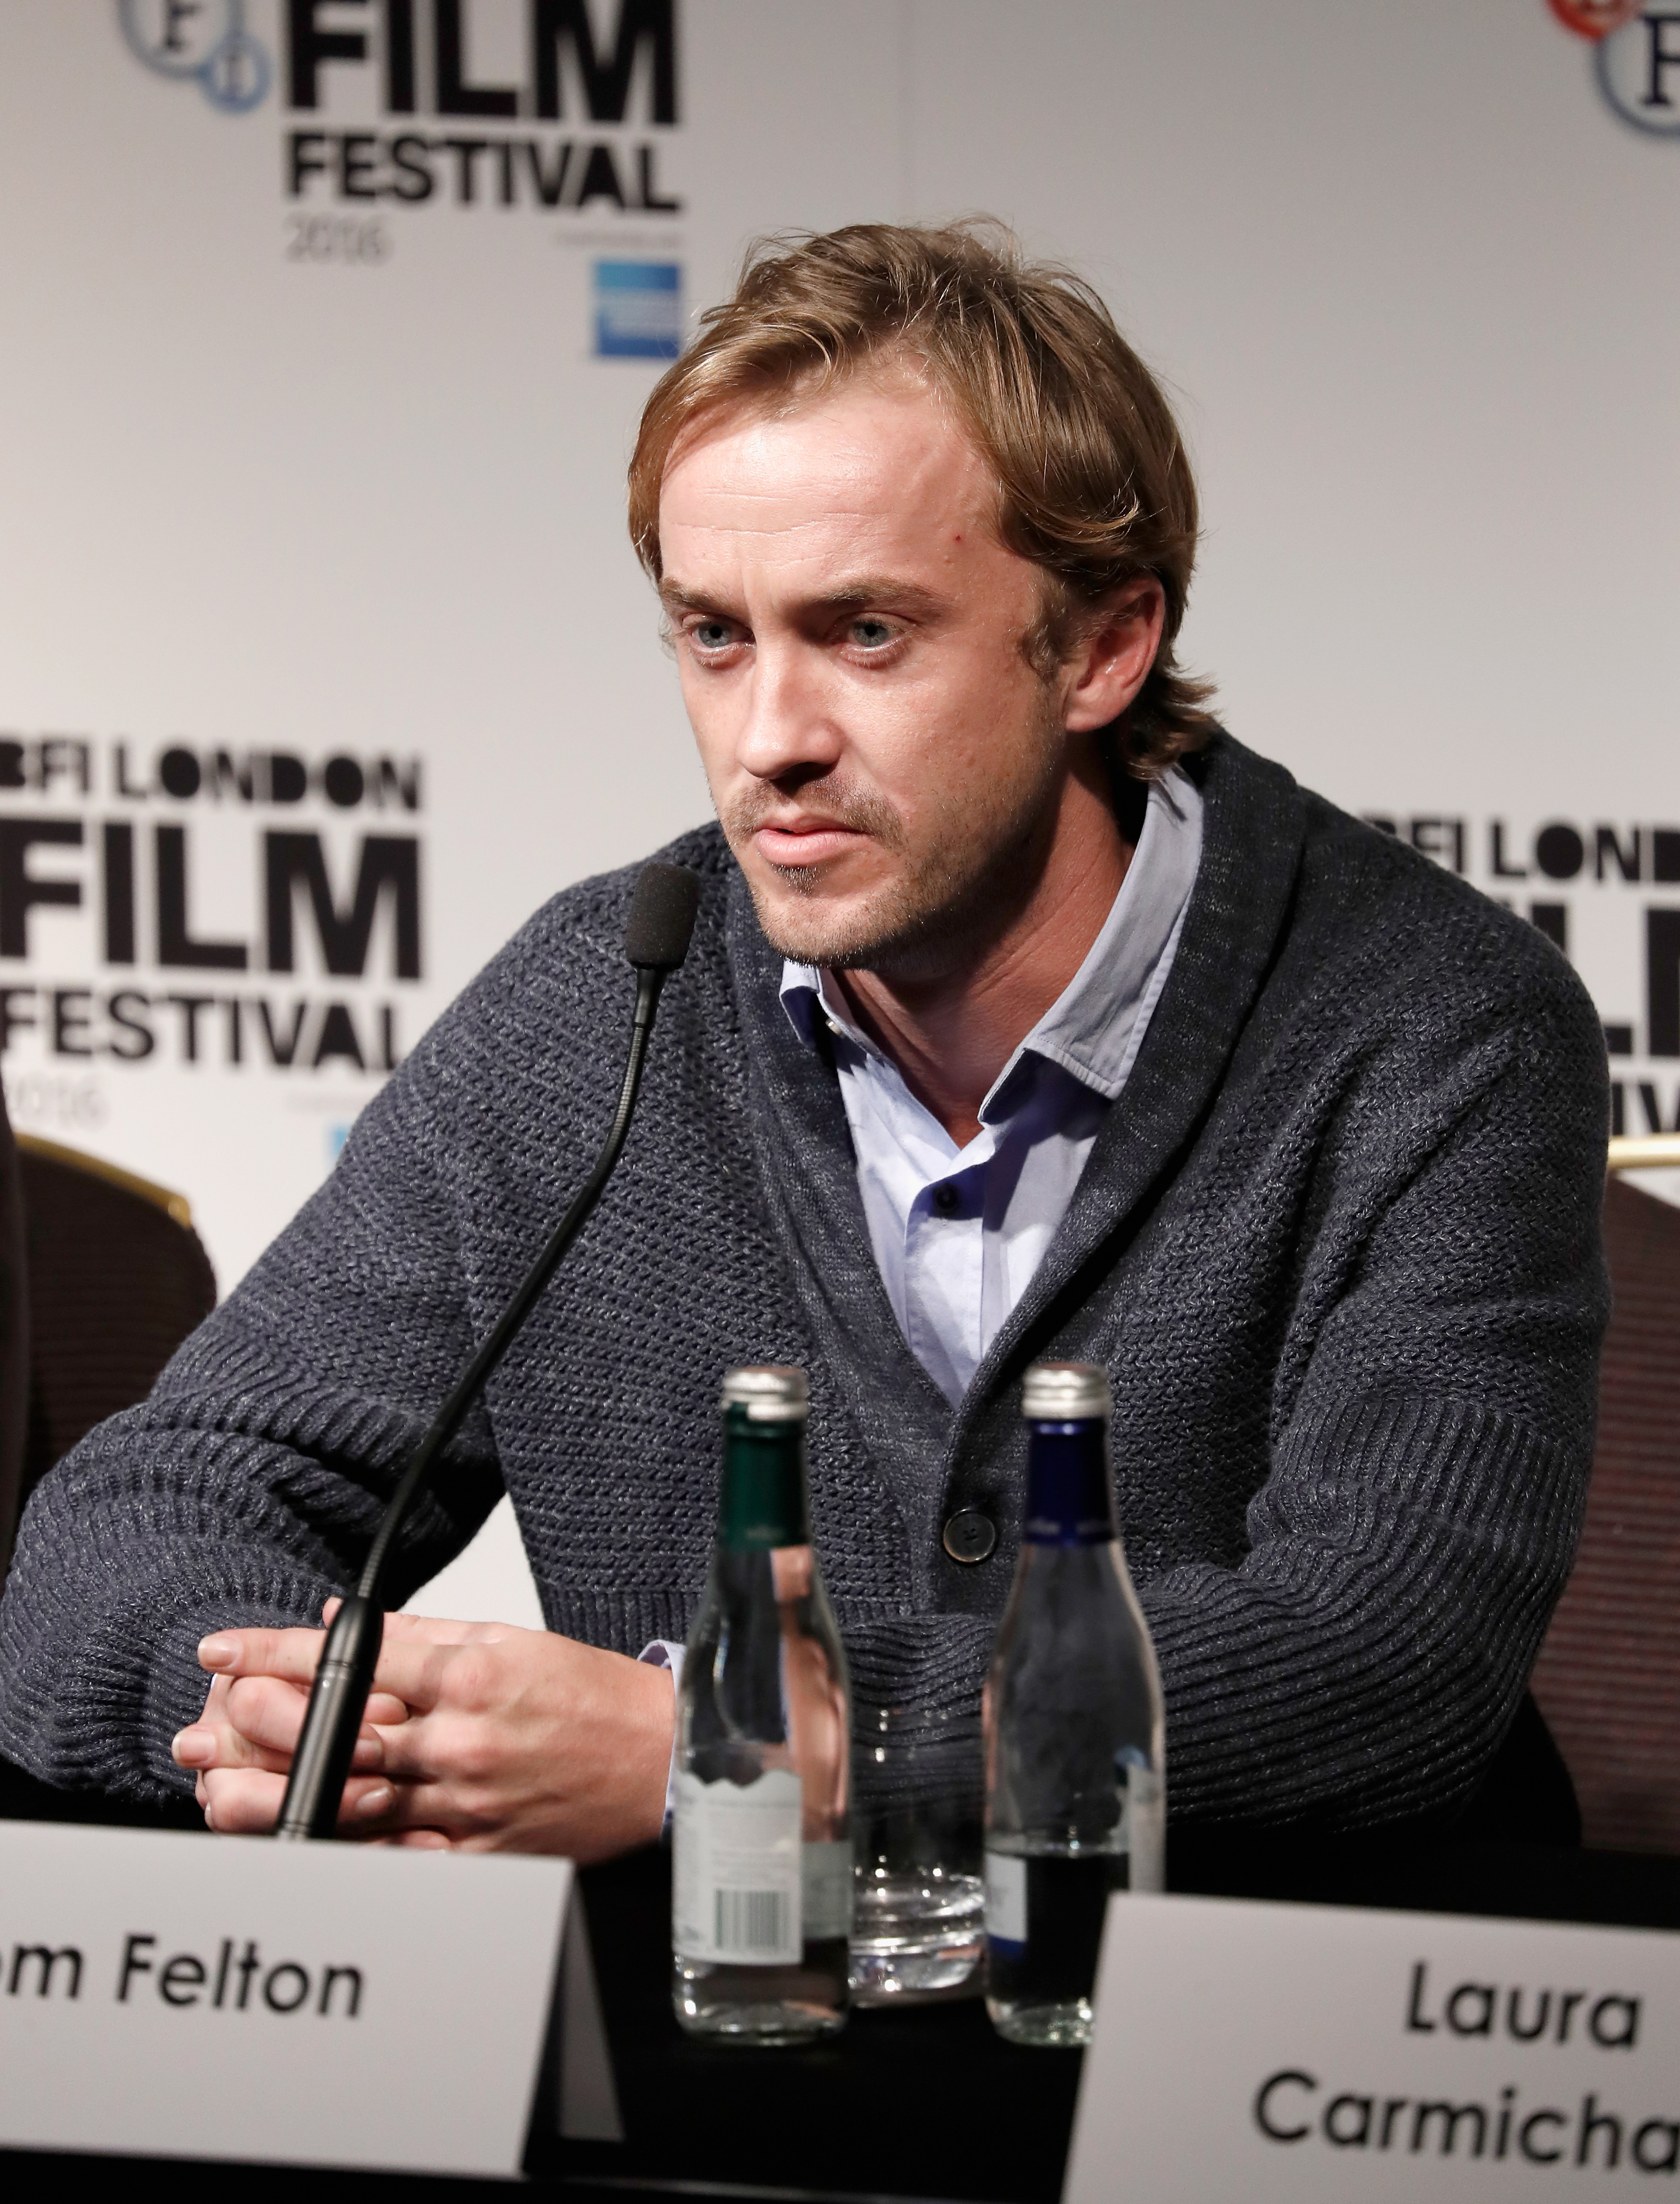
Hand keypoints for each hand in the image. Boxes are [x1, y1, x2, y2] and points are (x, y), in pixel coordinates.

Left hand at [172, 1609, 674, 1859]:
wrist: (662, 1758)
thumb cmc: (591, 1698)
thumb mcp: (507, 1641)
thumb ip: (420, 1635)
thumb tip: (343, 1621)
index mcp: (472, 1677)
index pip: (353, 1661)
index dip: (275, 1653)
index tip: (225, 1650)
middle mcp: (463, 1742)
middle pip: (338, 1737)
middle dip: (256, 1729)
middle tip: (204, 1727)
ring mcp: (469, 1805)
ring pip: (353, 1805)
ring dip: (275, 1798)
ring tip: (218, 1792)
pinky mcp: (481, 1855)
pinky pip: (397, 1859)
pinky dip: (343, 1851)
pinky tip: (297, 1843)